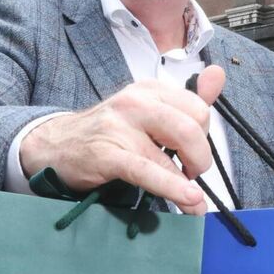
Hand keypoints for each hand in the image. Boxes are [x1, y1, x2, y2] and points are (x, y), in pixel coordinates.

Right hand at [19, 66, 225, 213]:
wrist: (55, 146)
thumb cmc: (107, 132)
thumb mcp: (147, 109)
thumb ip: (187, 97)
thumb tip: (218, 74)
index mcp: (149, 89)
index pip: (198, 108)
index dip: (204, 136)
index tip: (193, 153)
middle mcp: (136, 102)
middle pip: (193, 126)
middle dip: (201, 157)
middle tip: (192, 174)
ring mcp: (120, 126)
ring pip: (174, 149)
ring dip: (190, 182)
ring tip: (193, 200)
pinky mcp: (108, 154)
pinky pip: (149, 171)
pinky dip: (172, 187)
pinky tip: (187, 199)